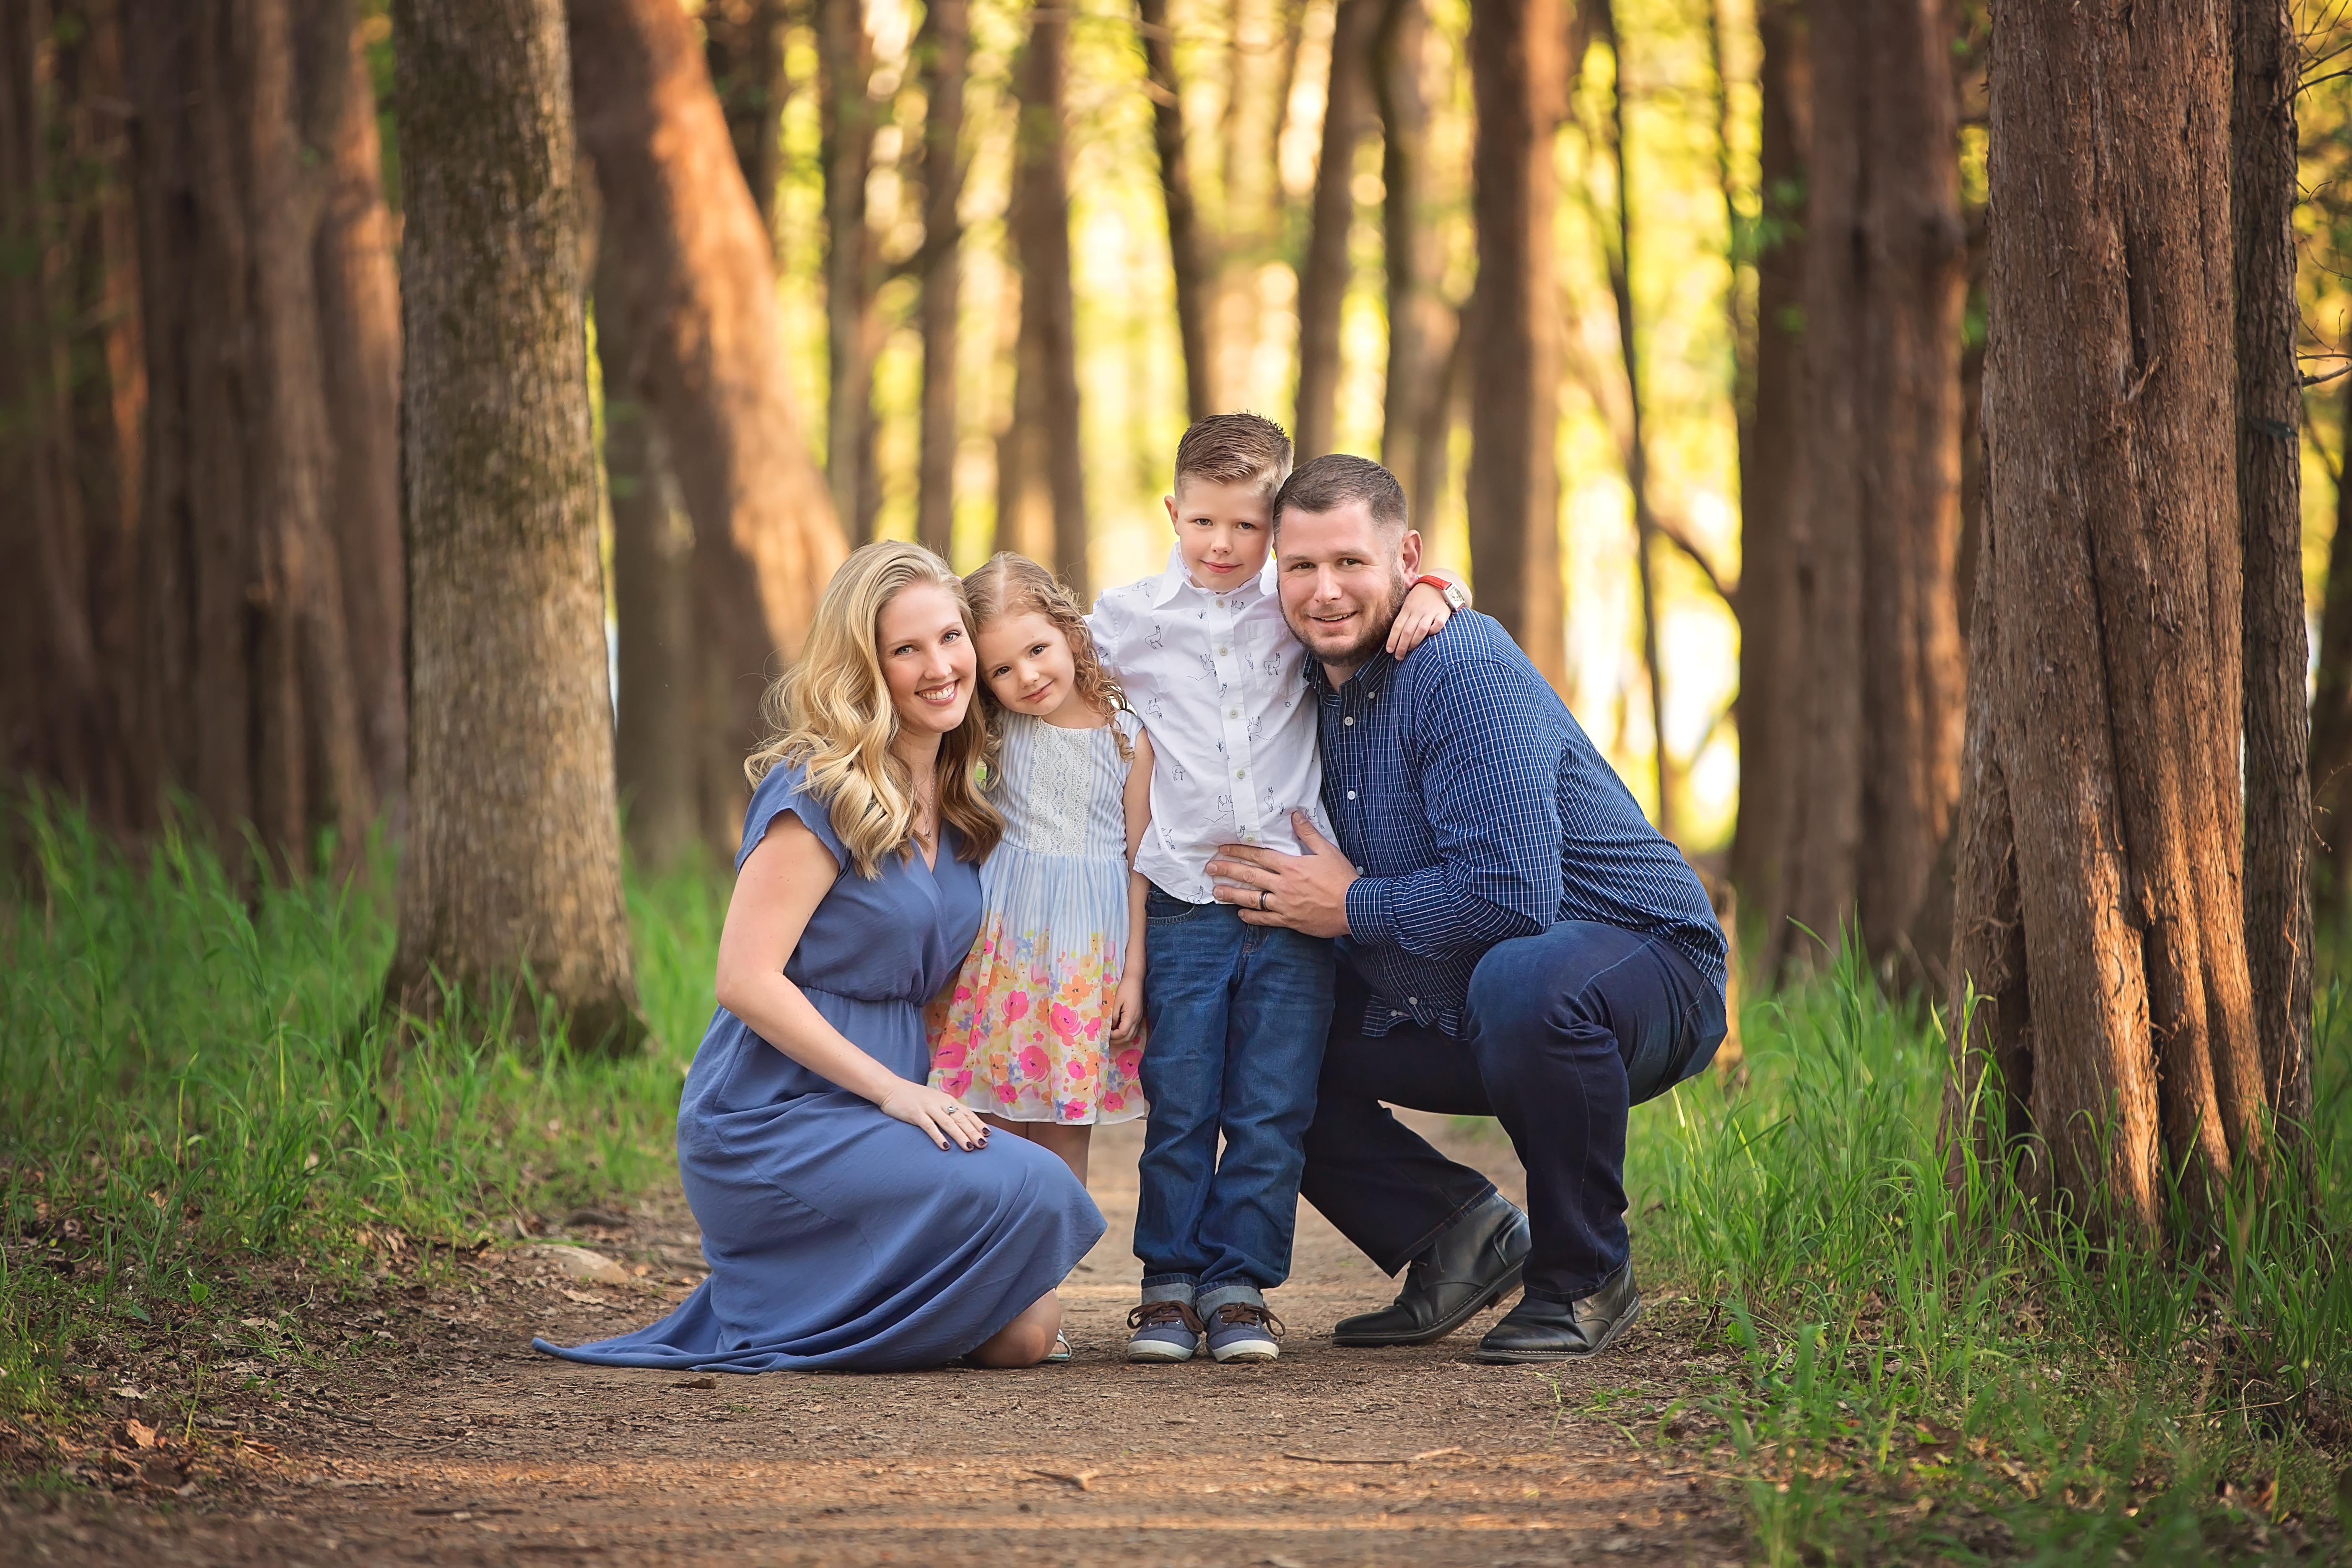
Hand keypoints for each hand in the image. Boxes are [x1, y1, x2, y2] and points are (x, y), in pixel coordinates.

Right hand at [877, 1080, 991, 1150]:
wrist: (891, 1088)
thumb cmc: (914, 1097)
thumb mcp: (934, 1101)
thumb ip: (946, 1110)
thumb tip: (961, 1123)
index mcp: (946, 1099)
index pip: (966, 1112)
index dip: (977, 1123)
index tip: (988, 1134)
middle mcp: (940, 1102)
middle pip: (960, 1119)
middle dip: (973, 1132)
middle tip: (983, 1144)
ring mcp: (928, 1107)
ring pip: (948, 1123)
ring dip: (960, 1136)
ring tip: (970, 1147)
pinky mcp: (916, 1114)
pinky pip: (930, 1127)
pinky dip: (939, 1137)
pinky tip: (946, 1146)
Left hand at [1109, 969, 1145, 1044]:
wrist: (1136, 980)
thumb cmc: (1125, 988)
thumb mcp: (1116, 1001)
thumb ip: (1113, 1016)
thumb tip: (1110, 1027)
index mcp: (1131, 1016)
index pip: (1123, 1033)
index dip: (1113, 1036)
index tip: (1105, 1033)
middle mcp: (1137, 1019)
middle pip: (1128, 1037)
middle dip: (1117, 1040)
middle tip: (1106, 1038)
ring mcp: (1139, 1018)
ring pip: (1132, 1035)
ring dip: (1122, 1038)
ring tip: (1112, 1035)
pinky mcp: (1139, 1016)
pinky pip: (1134, 1030)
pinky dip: (1127, 1033)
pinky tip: (1119, 1030)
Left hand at [1206, 811, 1356, 937]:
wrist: (1355, 908)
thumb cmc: (1342, 879)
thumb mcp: (1327, 851)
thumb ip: (1308, 833)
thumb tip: (1295, 815)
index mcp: (1291, 866)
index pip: (1259, 856)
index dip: (1239, 851)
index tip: (1223, 849)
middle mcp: (1283, 885)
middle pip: (1249, 876)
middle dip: (1227, 870)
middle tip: (1210, 868)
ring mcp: (1284, 904)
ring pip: (1252, 898)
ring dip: (1232, 894)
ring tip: (1216, 891)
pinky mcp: (1289, 920)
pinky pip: (1265, 919)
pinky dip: (1251, 916)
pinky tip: (1240, 913)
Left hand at [1387, 580, 1455, 656]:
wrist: (1438, 583)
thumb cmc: (1420, 598)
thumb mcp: (1408, 603)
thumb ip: (1403, 617)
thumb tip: (1393, 636)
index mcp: (1407, 608)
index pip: (1397, 626)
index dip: (1392, 639)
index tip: (1389, 650)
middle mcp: (1418, 611)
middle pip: (1407, 630)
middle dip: (1401, 646)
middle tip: (1398, 657)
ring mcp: (1430, 612)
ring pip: (1421, 629)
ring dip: (1414, 642)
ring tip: (1410, 651)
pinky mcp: (1442, 613)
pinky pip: (1438, 624)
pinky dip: (1434, 631)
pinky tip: (1430, 637)